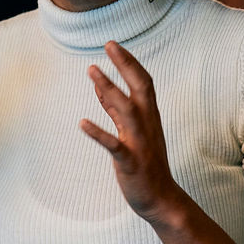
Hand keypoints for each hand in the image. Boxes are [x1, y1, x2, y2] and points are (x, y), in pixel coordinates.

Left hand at [80, 41, 183, 223]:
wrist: (161, 199)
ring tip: (91, 70)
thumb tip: (99, 85)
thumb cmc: (146, 163)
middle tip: (109, 44)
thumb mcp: (131, 131)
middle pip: (141, 87)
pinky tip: (82, 123)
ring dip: (109, 89)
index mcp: (149, 117)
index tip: (114, 44)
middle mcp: (147, 125)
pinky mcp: (131, 162)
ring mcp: (140, 143)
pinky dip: (99, 133)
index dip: (129, 62)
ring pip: (127, 110)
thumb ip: (115, 109)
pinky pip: (115, 145)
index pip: (143, 81)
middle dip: (126, 64)